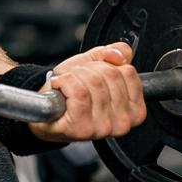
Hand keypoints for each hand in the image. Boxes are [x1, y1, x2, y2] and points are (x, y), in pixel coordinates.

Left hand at [28, 43, 146, 143]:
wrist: (47, 108)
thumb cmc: (74, 89)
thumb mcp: (97, 63)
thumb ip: (117, 52)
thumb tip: (118, 55)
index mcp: (134, 108)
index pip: (128, 72)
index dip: (107, 65)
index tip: (96, 73)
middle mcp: (123, 122)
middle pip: (110, 74)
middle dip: (89, 69)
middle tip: (78, 80)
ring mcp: (104, 127)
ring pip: (93, 81)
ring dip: (74, 76)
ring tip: (68, 86)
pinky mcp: (83, 128)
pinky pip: (78, 91)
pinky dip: (63, 82)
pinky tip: (60, 89)